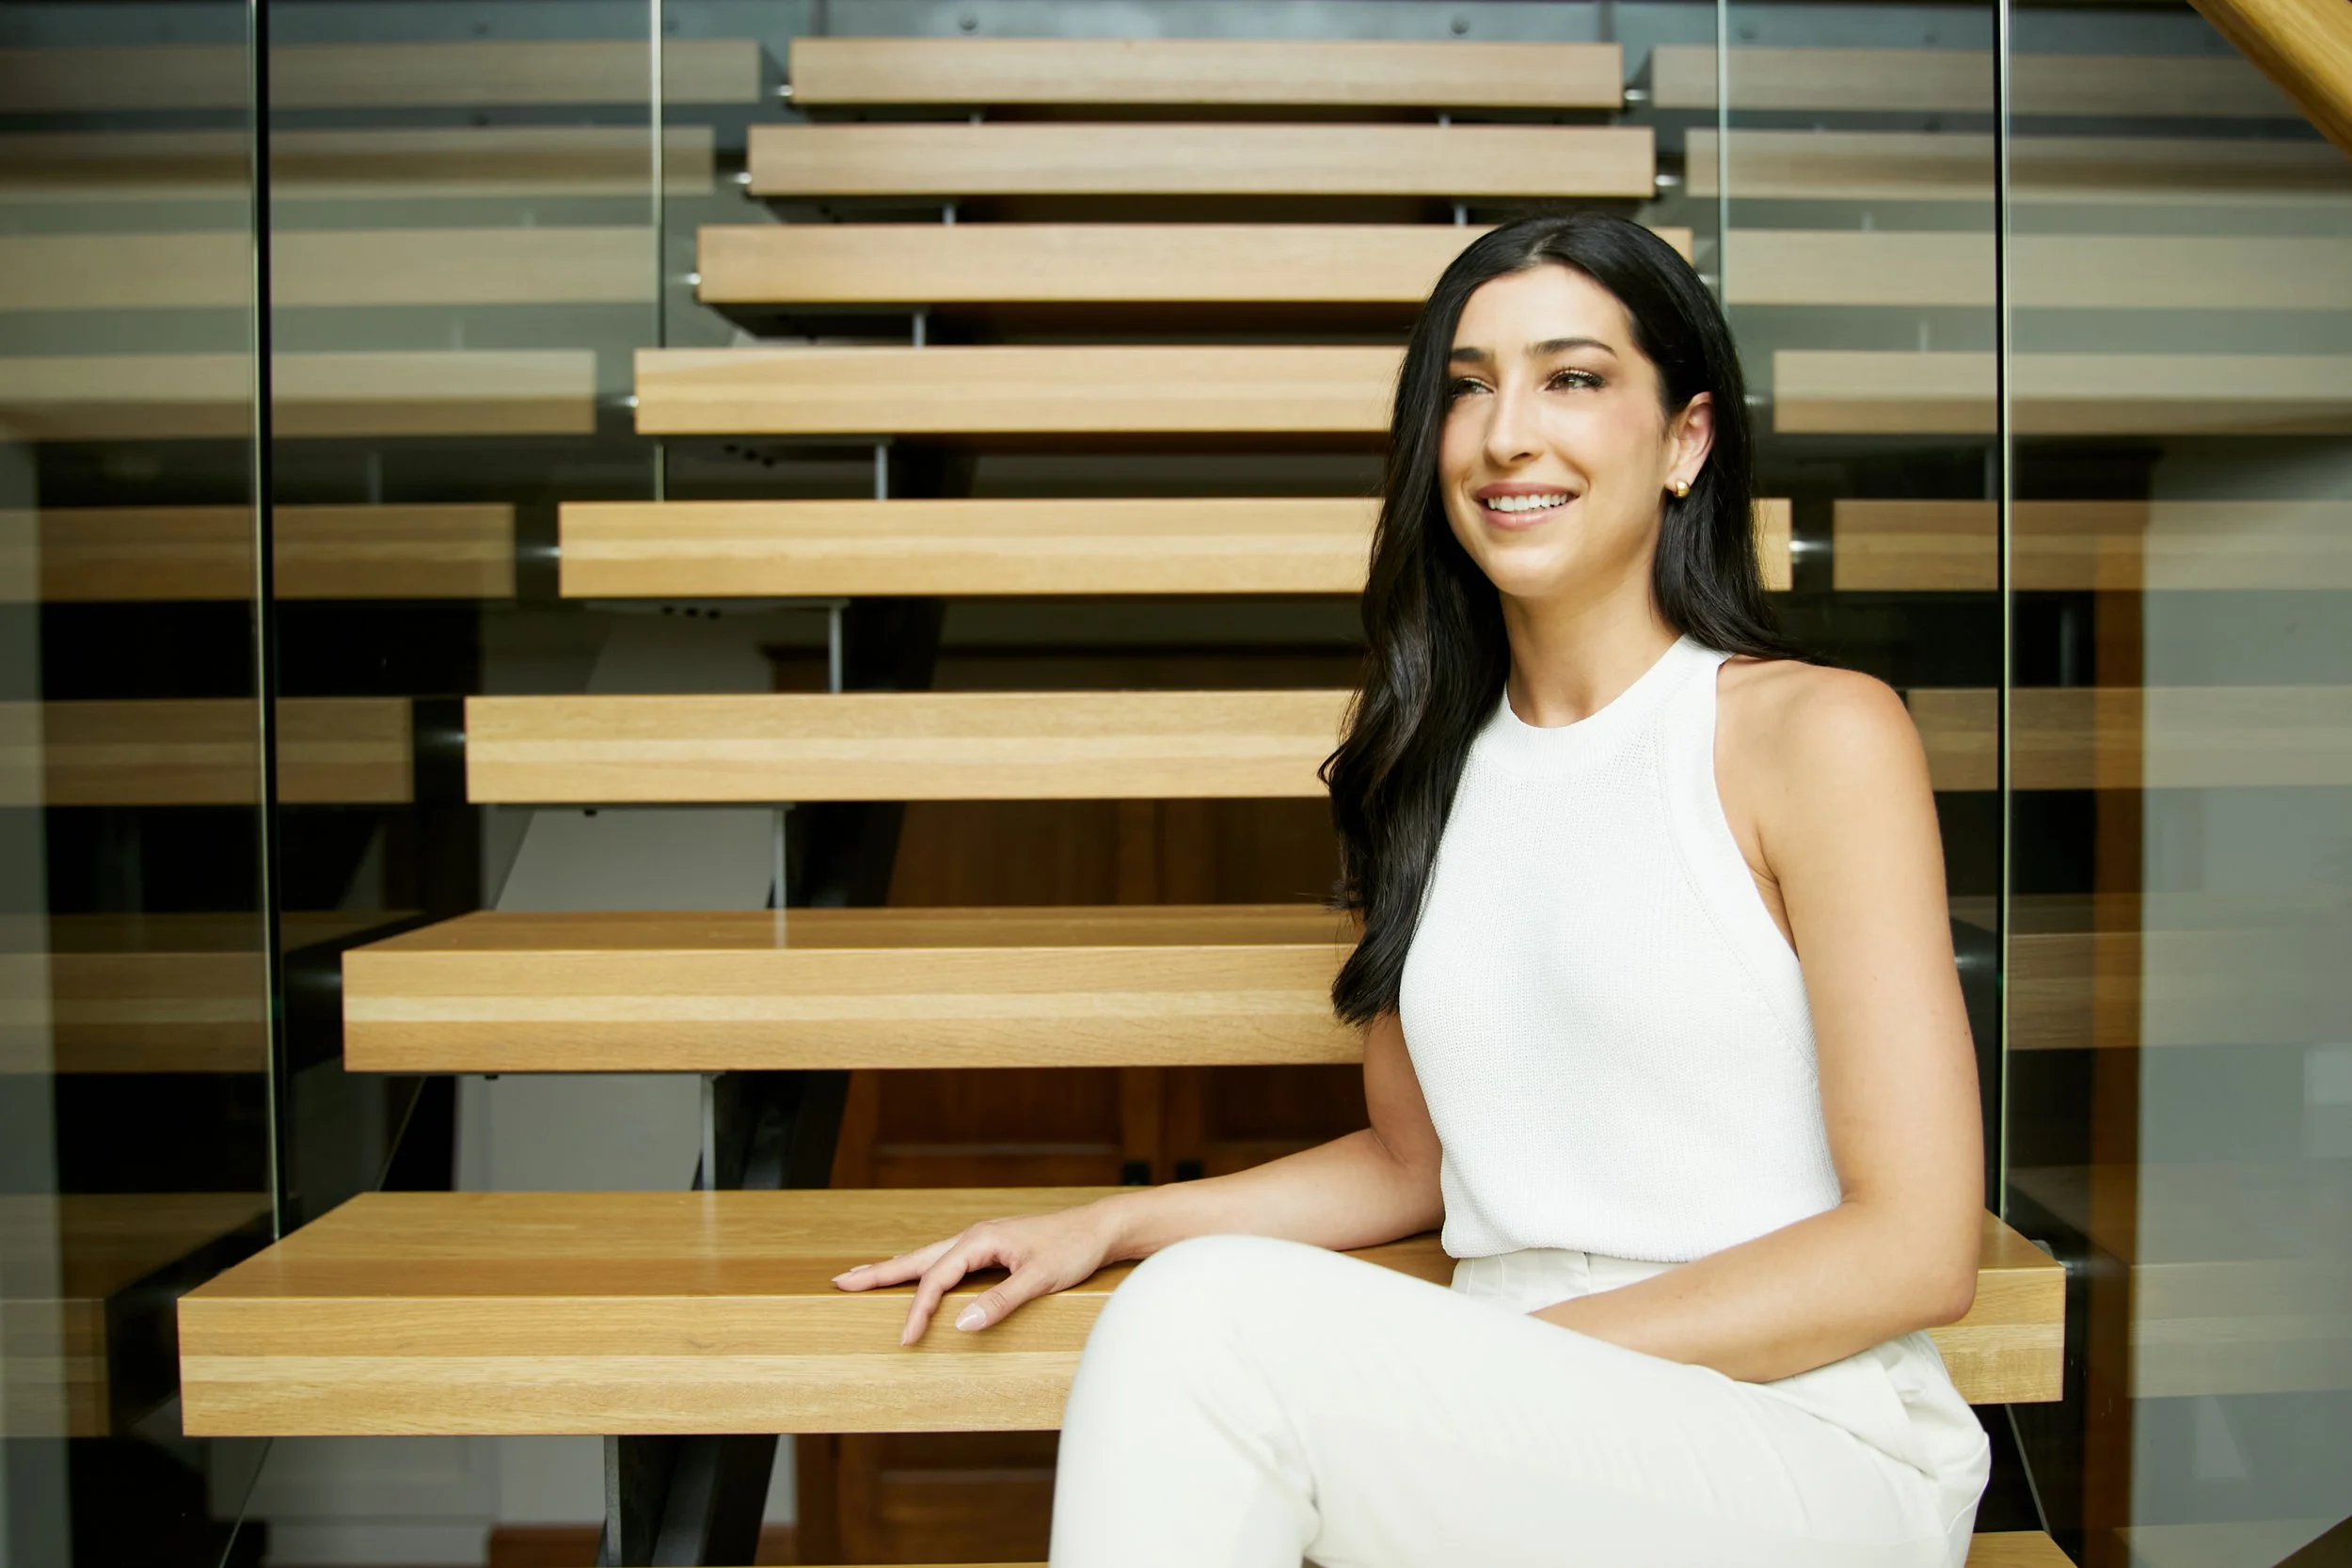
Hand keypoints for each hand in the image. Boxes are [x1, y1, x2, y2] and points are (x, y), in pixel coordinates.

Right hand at [831, 1201, 1122, 1345]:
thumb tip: (961, 1324)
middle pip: (917, 1257)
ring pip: (929, 1257)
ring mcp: (983, 1241)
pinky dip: (923, 1268)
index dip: (918, 1310)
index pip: (936, 1278)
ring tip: (865, 1276)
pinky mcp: (993, 1248)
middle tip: (840, 1282)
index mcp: (980, 1240)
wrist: (1100, 1228)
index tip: (905, 1339)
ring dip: (897, 1267)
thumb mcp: (1039, 1279)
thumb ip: (1000, 1301)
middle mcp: (975, 1236)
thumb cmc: (1073, 1250)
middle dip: (879, 1272)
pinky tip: (919, 1274)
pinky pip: (947, 1260)